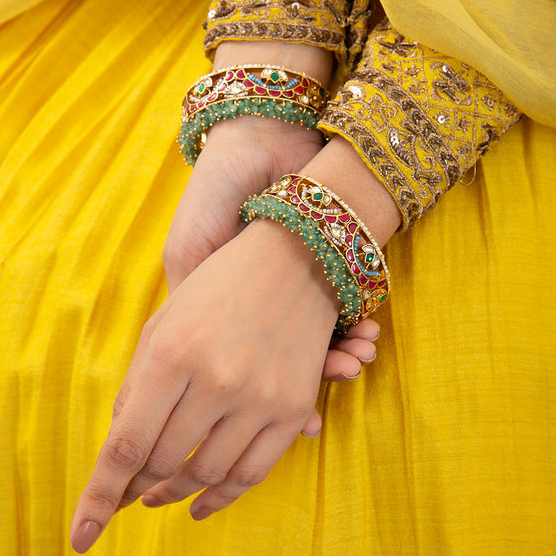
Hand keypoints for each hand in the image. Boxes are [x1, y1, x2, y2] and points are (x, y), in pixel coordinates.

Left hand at [71, 219, 344, 552]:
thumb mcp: (165, 323)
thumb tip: (119, 444)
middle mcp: (215, 380)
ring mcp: (258, 397)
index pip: (126, 446)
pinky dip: (222, 497)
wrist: (296, 257)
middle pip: (161, 462)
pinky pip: (252, 472)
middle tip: (124, 494)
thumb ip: (138, 384)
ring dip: (174, 493)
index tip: (80, 537)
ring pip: (205, 474)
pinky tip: (201, 505)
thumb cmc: (219, 286)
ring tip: (157, 496)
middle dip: (133, 487)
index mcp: (172, 353)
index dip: (99, 497)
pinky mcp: (291, 407)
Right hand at [165, 116, 379, 383]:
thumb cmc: (216, 189)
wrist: (262, 135)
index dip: (268, 395)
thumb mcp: (190, 248)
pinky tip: (367, 332)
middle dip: (317, 376)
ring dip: (342, 354)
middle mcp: (260, 304)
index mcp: (223, 308)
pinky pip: (342, 308)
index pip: (246, 365)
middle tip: (340, 383)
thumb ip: (187, 306)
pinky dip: (355, 325)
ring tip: (361, 357)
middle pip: (290, 359)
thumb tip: (194, 376)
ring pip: (319, 339)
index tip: (299, 420)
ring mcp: (295, 286)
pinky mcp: (325, 265)